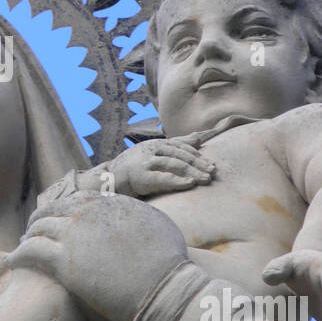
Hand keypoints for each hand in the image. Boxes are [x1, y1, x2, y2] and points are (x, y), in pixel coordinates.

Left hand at [6, 189, 188, 320]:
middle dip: (39, 219)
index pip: (77, 198)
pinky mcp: (64, 262)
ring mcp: (73, 235)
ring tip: (22, 246)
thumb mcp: (157, 224)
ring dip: (27, 236)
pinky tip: (11, 262)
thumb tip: (137, 213)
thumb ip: (139, 213)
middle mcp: (88, 213)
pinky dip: (18, 255)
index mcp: (109, 202)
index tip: (56, 216)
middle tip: (32, 230)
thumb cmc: (168, 263)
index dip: (62, 207)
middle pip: (52, 210)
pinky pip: (30, 252)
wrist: (163, 289)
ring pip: (38, 229)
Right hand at [76, 138, 214, 197]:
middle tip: (213, 172)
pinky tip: (190, 184)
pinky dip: (178, 181)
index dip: (197, 154)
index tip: (212, 163)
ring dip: (193, 172)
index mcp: (156, 144)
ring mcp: (145, 161)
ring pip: (174, 164)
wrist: (108, 179)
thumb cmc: (134, 167)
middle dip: (199, 164)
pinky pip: (162, 178)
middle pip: (180, 155)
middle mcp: (151, 149)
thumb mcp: (154, 152)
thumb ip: (175, 144)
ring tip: (206, 179)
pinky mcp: (140, 176)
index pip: (181, 146)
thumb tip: (198, 136)